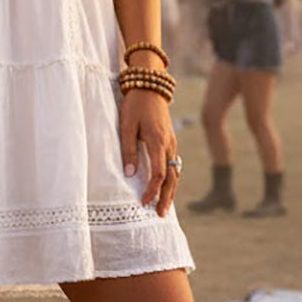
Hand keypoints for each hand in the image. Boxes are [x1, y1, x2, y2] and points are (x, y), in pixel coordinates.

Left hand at [119, 88, 178, 215]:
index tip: (144, 202)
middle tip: (161, 215)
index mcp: (157, 141)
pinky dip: (171, 178)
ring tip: (164, 206)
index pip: (159, 173)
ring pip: (175, 171)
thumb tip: (130, 174)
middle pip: (171, 177)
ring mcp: (172, 143)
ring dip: (170, 190)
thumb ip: (128, 150)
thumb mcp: (126, 125)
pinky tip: (166, 187)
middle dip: (166, 197)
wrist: (150, 86)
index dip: (152, 190)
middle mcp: (169, 144)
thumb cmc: (135, 105)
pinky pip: (174, 164)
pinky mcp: (170, 141)